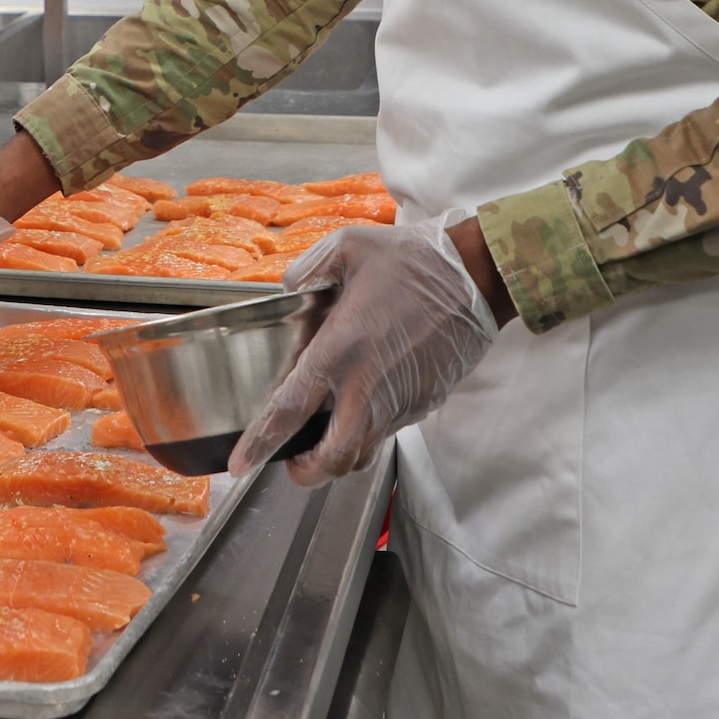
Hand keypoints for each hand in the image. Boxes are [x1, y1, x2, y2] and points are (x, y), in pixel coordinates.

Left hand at [227, 215, 499, 487]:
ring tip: (324, 439)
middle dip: (306, 473)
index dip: (261, 443)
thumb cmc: (415, 260)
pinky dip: (370, 428)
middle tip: (292, 463)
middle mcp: (368, 386)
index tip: (242, 464)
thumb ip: (308, 268)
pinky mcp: (425, 401)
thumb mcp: (349, 246)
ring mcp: (400, 400)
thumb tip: (289, 287)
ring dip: (339, 455)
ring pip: (364, 452)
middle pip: (333, 458)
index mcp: (341, 350)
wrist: (476, 276)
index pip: (290, 411)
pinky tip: (366, 402)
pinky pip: (390, 428)